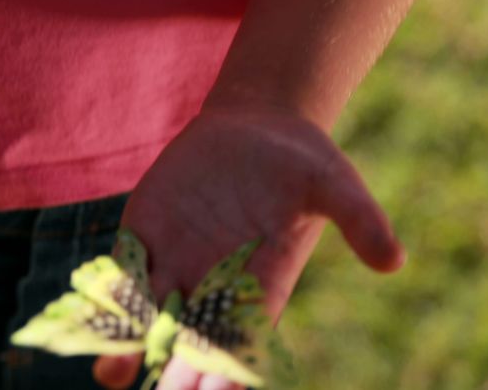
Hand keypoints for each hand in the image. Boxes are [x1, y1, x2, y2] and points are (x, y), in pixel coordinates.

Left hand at [91, 107, 405, 388]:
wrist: (256, 125)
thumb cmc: (302, 161)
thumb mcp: (334, 185)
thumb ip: (360, 220)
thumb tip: (394, 261)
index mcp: (262, 284)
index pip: (245, 339)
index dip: (232, 369)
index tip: (220, 389)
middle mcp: (215, 284)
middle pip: (194, 341)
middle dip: (179, 372)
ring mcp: (178, 262)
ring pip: (151, 317)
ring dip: (132, 348)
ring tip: (112, 377)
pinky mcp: (147, 236)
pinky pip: (125, 274)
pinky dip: (111, 299)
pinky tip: (93, 324)